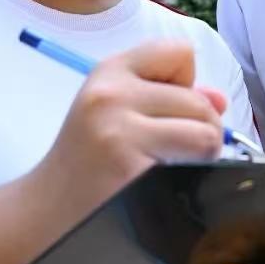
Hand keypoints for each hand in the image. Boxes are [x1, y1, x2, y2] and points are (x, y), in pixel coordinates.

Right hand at [37, 41, 226, 215]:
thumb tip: (220, 99)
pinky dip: (194, 176)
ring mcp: (120, 129)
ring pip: (206, 132)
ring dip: (203, 155)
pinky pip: (196, 163)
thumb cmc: (87, 161)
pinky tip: (164, 185)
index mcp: (109, 71)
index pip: (180, 52)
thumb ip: (169, 96)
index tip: (166, 109)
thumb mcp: (115, 112)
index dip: (185, 83)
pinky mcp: (131, 166)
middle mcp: (112, 93)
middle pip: (199, 100)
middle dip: (201, 128)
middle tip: (173, 152)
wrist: (44, 211)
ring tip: (172, 167)